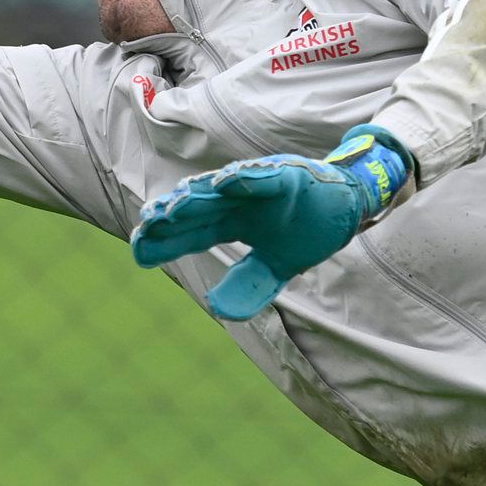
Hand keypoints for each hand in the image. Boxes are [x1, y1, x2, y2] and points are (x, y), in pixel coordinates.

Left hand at [130, 124, 414, 320]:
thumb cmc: (304, 231)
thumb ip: (248, 286)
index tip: (138, 253)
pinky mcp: (286, 175)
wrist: (347, 206)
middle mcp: (237, 202)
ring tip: (173, 207)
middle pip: (196, 210)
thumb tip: (218, 310)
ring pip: (220, 190)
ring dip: (198, 196)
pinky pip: (262, 176)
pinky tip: (222, 182)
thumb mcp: (275, 269)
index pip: (191, 234)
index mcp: (230, 223)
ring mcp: (258, 186)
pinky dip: (244, 178)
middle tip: (144, 226)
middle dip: (170, 219)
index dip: (165, 242)